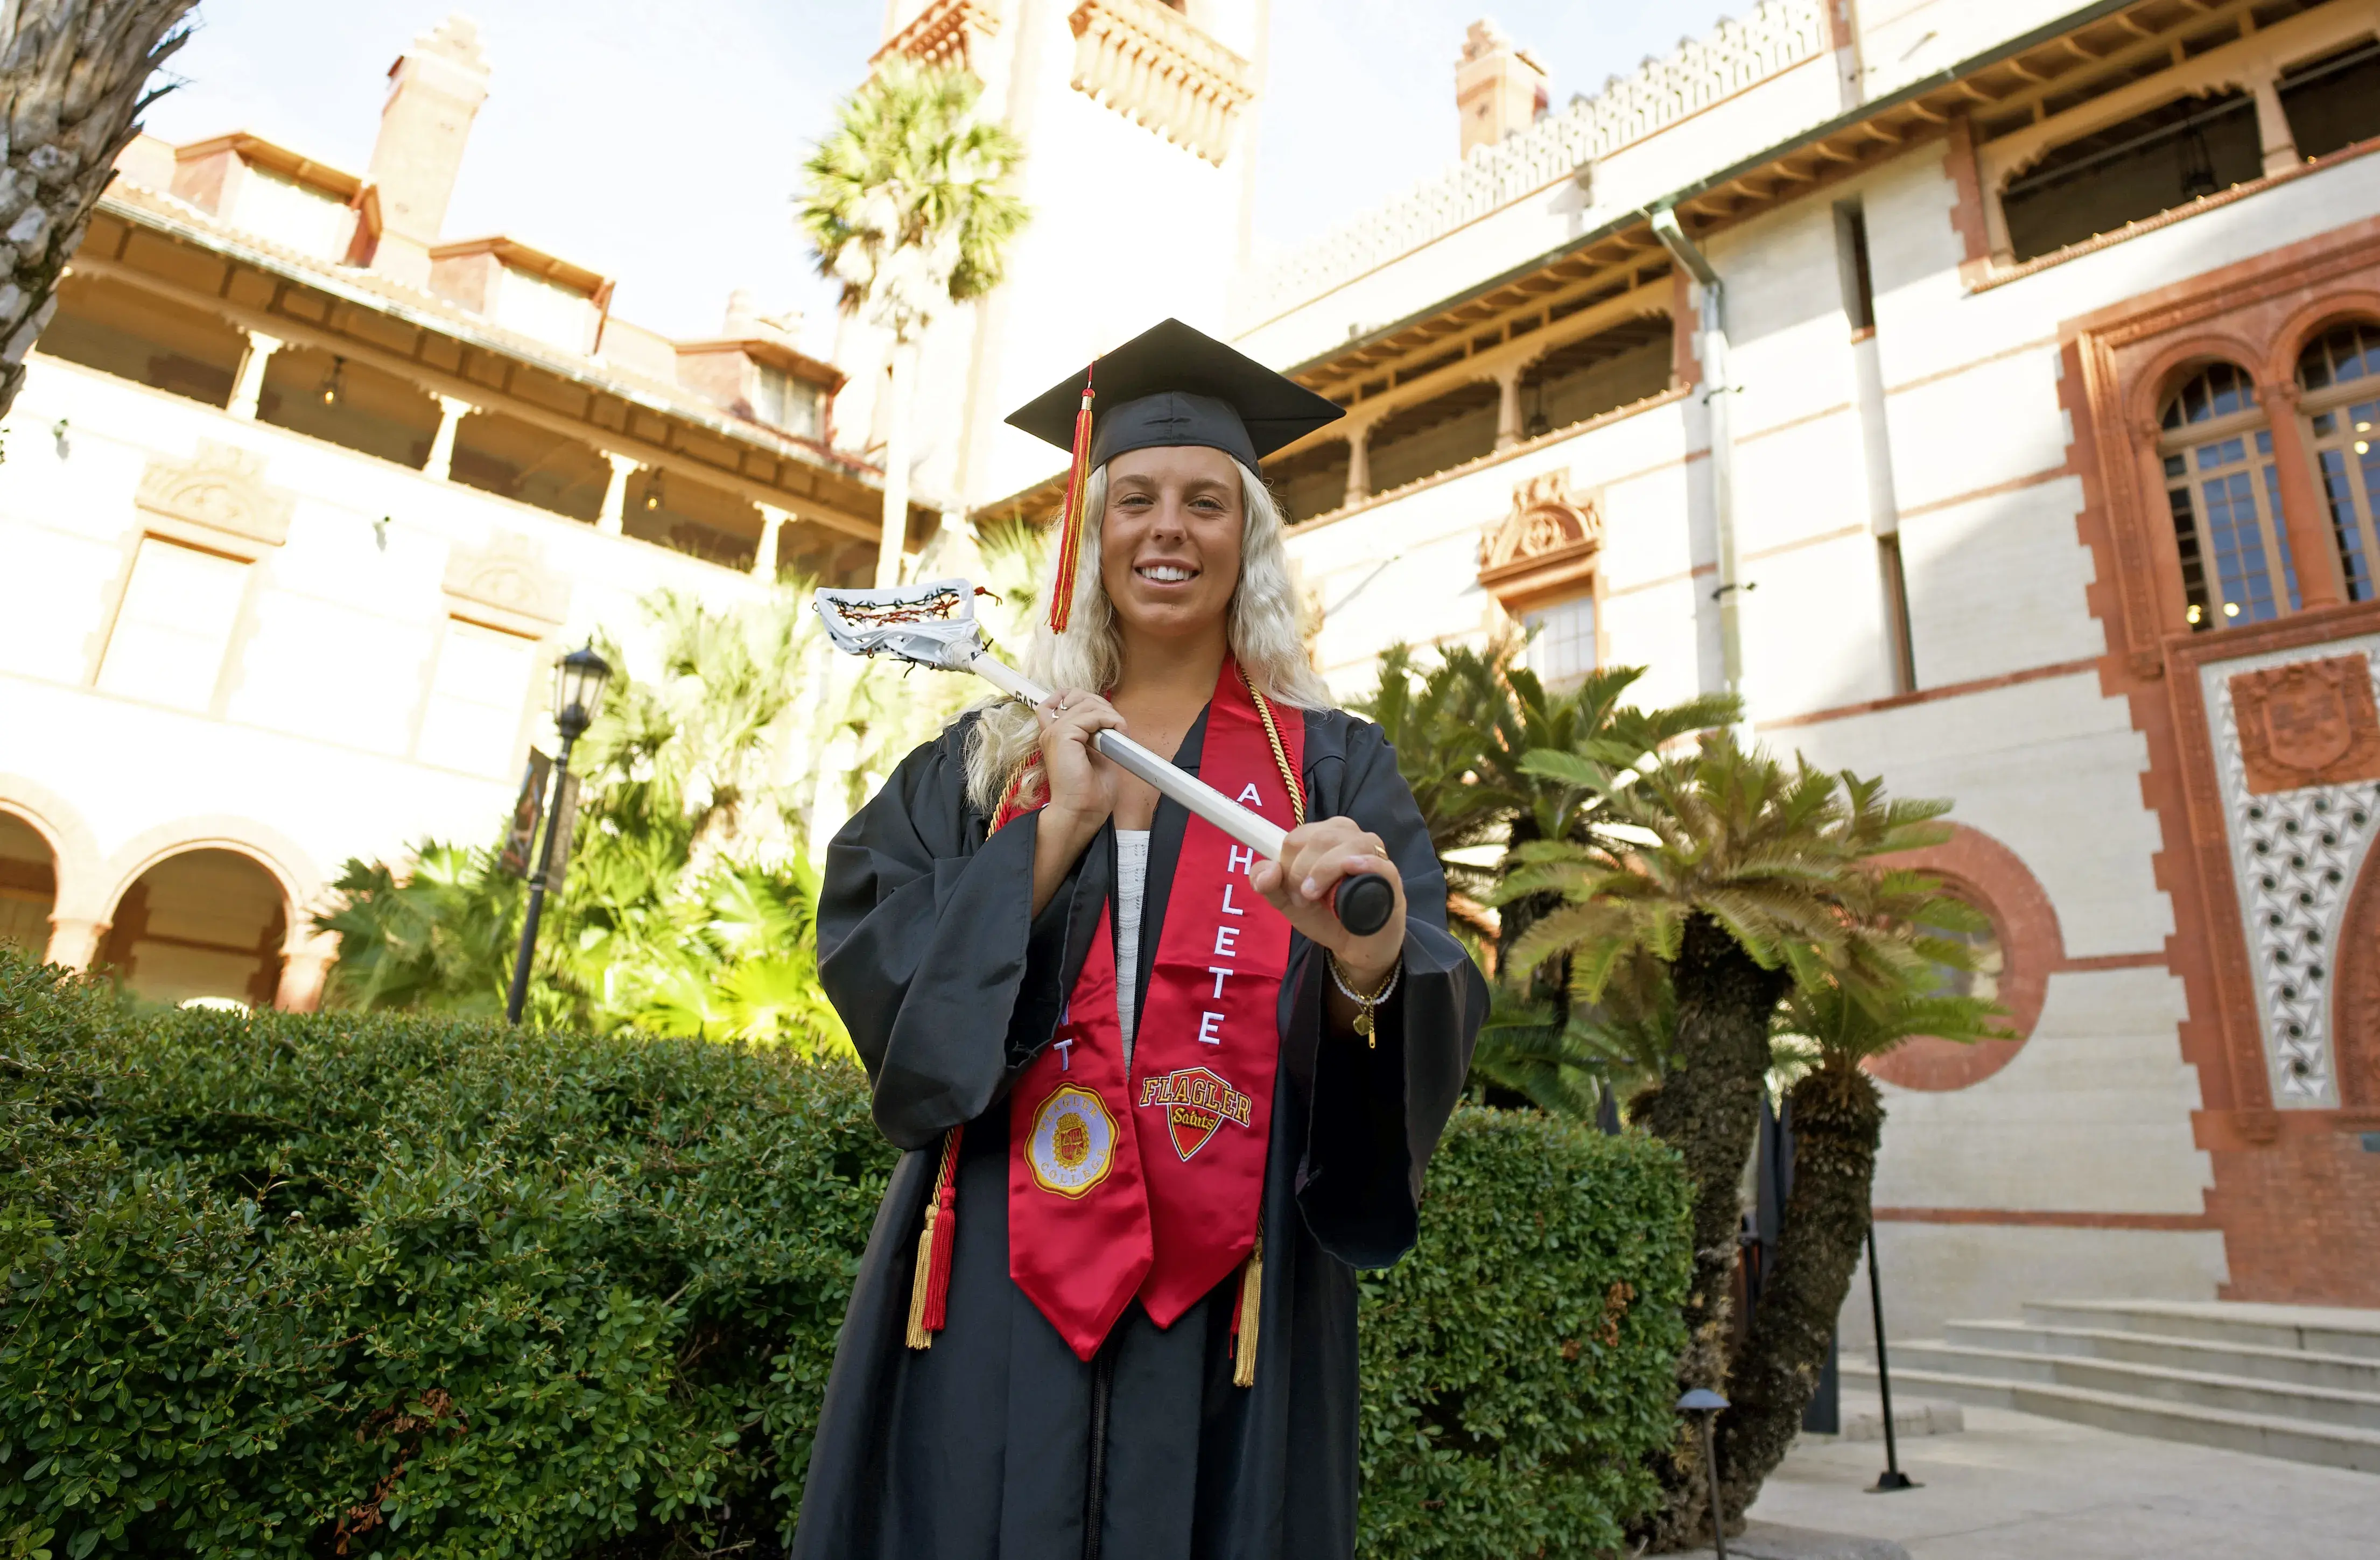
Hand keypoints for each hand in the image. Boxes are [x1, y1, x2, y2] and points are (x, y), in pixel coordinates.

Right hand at [1033, 687, 1121, 854]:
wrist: (1082, 811)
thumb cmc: (1090, 791)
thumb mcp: (1097, 754)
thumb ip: (1098, 733)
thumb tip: (1111, 718)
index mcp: (1056, 734)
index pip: (1060, 698)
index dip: (1082, 697)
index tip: (1103, 714)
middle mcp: (1051, 730)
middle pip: (1076, 695)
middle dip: (1102, 705)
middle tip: (1115, 726)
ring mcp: (1054, 731)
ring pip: (1086, 703)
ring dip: (1109, 714)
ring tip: (1118, 732)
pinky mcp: (1062, 735)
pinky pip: (1091, 715)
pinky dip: (1109, 720)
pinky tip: (1116, 733)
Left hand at [1249, 817, 1405, 983]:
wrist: (1354, 946)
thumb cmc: (1324, 915)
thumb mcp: (1288, 901)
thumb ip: (1268, 884)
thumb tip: (1267, 871)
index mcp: (1325, 836)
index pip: (1298, 836)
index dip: (1288, 862)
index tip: (1289, 887)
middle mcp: (1350, 837)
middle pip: (1318, 838)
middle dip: (1301, 872)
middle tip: (1304, 899)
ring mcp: (1373, 855)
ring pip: (1345, 846)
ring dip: (1323, 873)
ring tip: (1317, 898)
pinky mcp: (1391, 878)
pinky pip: (1378, 863)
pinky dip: (1363, 864)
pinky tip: (1351, 868)